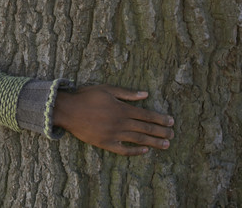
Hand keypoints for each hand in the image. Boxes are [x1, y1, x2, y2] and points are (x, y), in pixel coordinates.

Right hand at [53, 84, 173, 155]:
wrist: (68, 110)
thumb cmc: (87, 96)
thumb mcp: (107, 89)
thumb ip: (127, 93)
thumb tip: (146, 94)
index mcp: (122, 108)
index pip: (146, 115)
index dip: (160, 119)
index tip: (171, 122)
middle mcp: (120, 122)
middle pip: (145, 128)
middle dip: (161, 132)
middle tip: (173, 135)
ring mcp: (114, 134)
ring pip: (138, 139)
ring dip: (153, 142)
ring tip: (166, 145)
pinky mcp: (106, 143)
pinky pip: (124, 150)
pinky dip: (135, 151)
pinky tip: (144, 150)